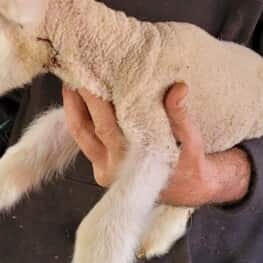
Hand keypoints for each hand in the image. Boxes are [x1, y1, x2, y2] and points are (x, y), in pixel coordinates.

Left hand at [62, 83, 251, 205]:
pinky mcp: (101, 169)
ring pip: (80, 137)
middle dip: (76, 100)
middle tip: (72, 73)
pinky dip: (81, 120)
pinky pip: (85, 142)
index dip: (93, 101)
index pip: (104, 127)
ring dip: (73, 110)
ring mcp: (103, 171)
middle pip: (83, 130)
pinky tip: (81, 101)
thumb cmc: (191, 163)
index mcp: (131, 163)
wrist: (191, 189)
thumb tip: (179, 88)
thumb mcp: (191, 140)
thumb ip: (180, 115)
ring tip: (71, 84)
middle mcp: (112, 169)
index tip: (88, 76)